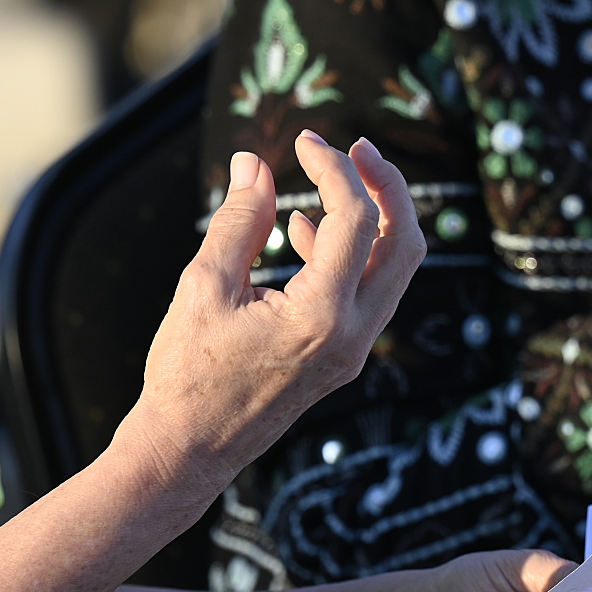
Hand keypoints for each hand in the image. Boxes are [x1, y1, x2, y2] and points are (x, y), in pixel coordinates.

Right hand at [121, 132, 424, 496]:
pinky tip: (302, 232)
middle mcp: (353, 336)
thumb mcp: (203, 286)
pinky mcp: (341, 358)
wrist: (187, 452)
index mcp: (322, 317)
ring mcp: (353, 351)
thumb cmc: (186, 374)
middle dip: (387, 186)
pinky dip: (350, 251)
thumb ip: (238, 220)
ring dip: (373, 216)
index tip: (302, 139)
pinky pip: (367, 292)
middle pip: (406, 242)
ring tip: (330, 177)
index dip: (334, 167)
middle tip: (356, 146)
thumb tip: (254, 162)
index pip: (356, 219)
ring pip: (394, 269)